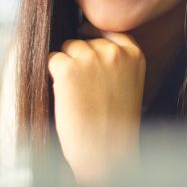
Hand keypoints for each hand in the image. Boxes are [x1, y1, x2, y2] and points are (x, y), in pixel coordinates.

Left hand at [48, 27, 145, 186]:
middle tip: (84, 89)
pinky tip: (65, 97)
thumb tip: (85, 38)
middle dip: (80, 59)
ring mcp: (90, 58)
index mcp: (134, 56)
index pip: (109, 30)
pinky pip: (52, 60)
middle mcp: (113, 52)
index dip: (94, 39)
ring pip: (67, 47)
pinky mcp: (67, 69)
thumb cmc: (115, 126)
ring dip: (65, 67)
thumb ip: (115, 62)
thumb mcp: (128, 85)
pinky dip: (53, 76)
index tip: (89, 55)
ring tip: (76, 95)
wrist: (106, 155)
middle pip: (85, 40)